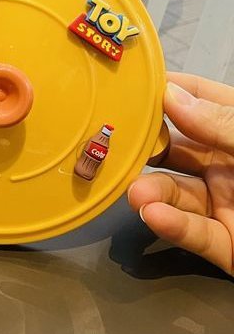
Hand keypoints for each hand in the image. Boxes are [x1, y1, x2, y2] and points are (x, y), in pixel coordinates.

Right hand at [128, 73, 233, 274]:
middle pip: (177, 152)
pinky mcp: (226, 246)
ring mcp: (225, 205)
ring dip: (152, 192)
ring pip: (178, 196)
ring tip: (133, 191)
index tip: (129, 87)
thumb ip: (221, 122)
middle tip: (112, 145)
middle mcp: (229, 164)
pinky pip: (194, 234)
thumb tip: (172, 96)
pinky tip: (152, 214)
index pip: (199, 101)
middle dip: (145, 149)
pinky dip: (172, 226)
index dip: (166, 92)